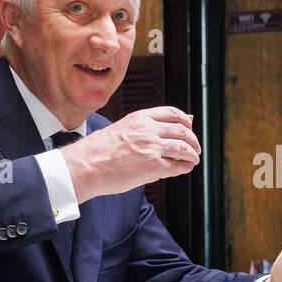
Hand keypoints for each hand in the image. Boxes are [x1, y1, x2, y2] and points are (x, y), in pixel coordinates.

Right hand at [60, 107, 199, 200]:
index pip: (172, 113)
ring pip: (183, 148)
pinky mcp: (153, 166)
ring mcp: (152, 148)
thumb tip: (161, 134)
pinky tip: (185, 168)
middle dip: (192, 140)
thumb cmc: (98, 151)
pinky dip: (185, 167)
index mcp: (140, 118)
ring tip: (193, 159)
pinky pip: (177, 166)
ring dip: (192, 154)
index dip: (185, 121)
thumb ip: (141, 129)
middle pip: (182, 130)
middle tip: (195, 147)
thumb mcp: (121, 129)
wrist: (86, 165)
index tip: (189, 127)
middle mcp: (148, 130)